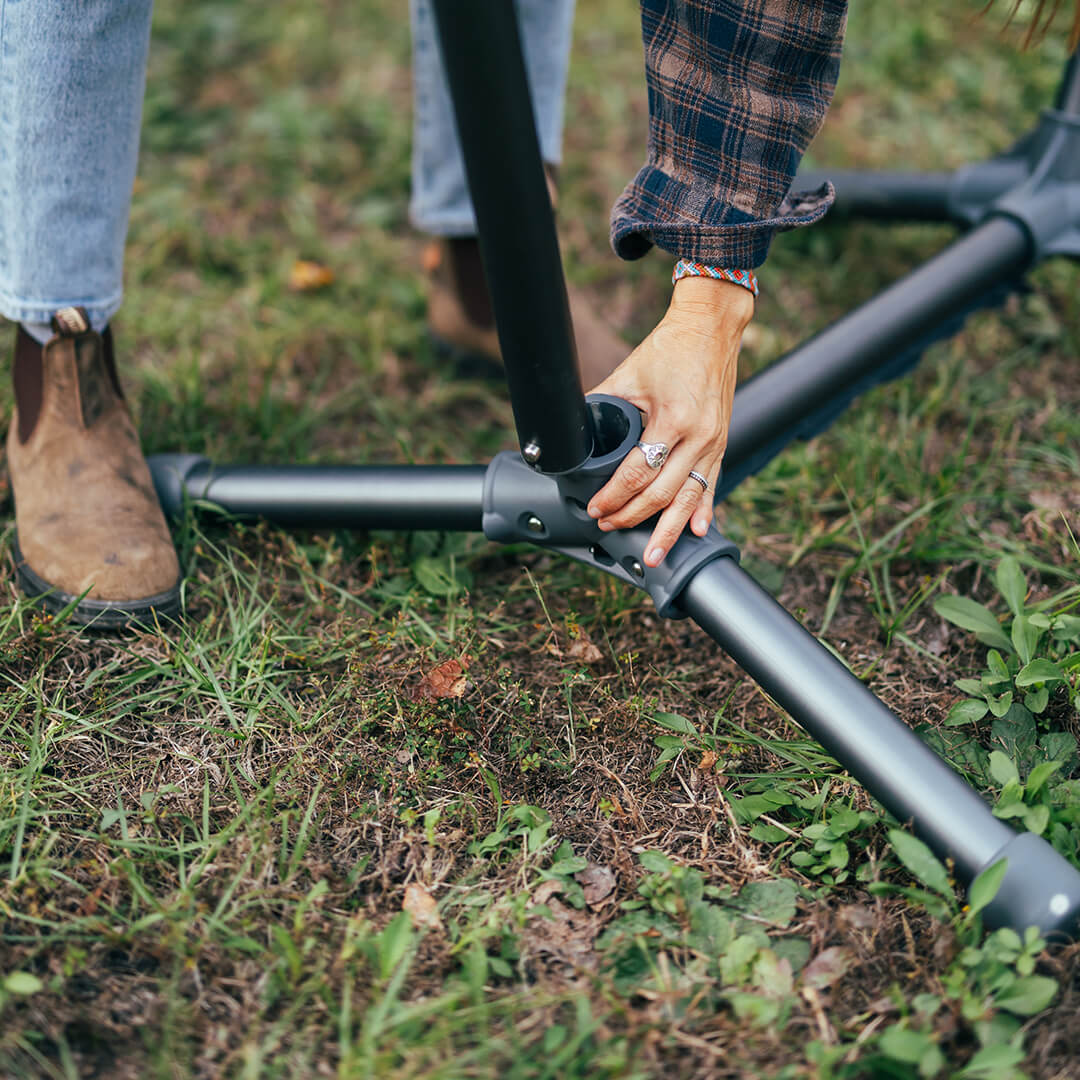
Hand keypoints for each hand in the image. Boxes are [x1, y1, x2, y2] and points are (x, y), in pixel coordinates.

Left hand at [585, 275, 752, 566]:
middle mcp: (699, 436)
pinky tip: (698, 532)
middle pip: (662, 494)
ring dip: (669, 531)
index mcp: (673, 419)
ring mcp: (714, 442)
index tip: (595, 507)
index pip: (637, 472)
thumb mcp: (628, 374)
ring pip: (690, 499)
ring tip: (653, 555)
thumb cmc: (669, 348)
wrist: (711, 328)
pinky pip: (712, 484)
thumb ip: (602, 405)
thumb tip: (574, 433)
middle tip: (609, 527)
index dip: (613, 495)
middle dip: (632, 516)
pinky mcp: (722, 443)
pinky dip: (704, 511)